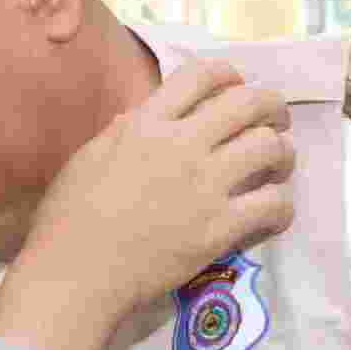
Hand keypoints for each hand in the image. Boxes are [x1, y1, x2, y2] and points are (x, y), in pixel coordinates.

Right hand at [19, 60, 294, 317]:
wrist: (76, 275)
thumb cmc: (68, 219)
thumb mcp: (87, 158)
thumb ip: (120, 132)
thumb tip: (140, 113)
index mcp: (146, 123)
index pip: (201, 75)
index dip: (229, 74)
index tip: (236, 87)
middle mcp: (182, 144)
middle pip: (249, 103)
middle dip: (272, 106)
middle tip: (276, 121)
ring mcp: (205, 185)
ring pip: (269, 147)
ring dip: (282, 152)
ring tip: (278, 166)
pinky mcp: (220, 227)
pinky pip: (274, 203)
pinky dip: (282, 204)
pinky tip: (273, 211)